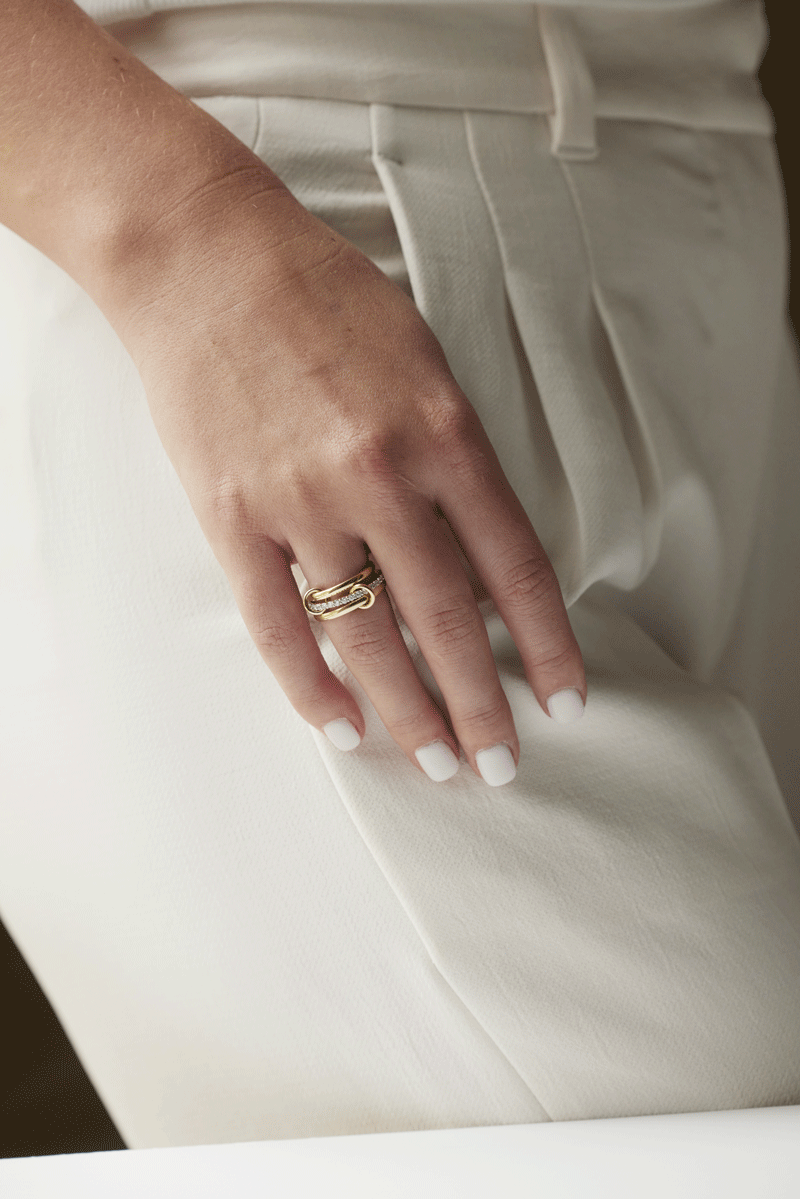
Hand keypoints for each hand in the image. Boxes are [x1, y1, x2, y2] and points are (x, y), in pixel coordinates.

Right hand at [114, 172, 586, 785]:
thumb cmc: (324, 298)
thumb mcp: (425, 360)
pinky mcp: (233, 517)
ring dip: (407, 712)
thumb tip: (478, 553)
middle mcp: (380, 478)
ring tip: (437, 765)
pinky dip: (310, 685)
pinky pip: (276, 623)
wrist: (207, 258)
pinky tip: (342, 727)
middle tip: (501, 764)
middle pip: (447, 620)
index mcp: (444, 434)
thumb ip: (457, 457)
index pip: (515, 567)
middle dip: (481, 705)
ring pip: (366, 636)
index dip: (547, 644)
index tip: (565, 700)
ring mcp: (301, 503)